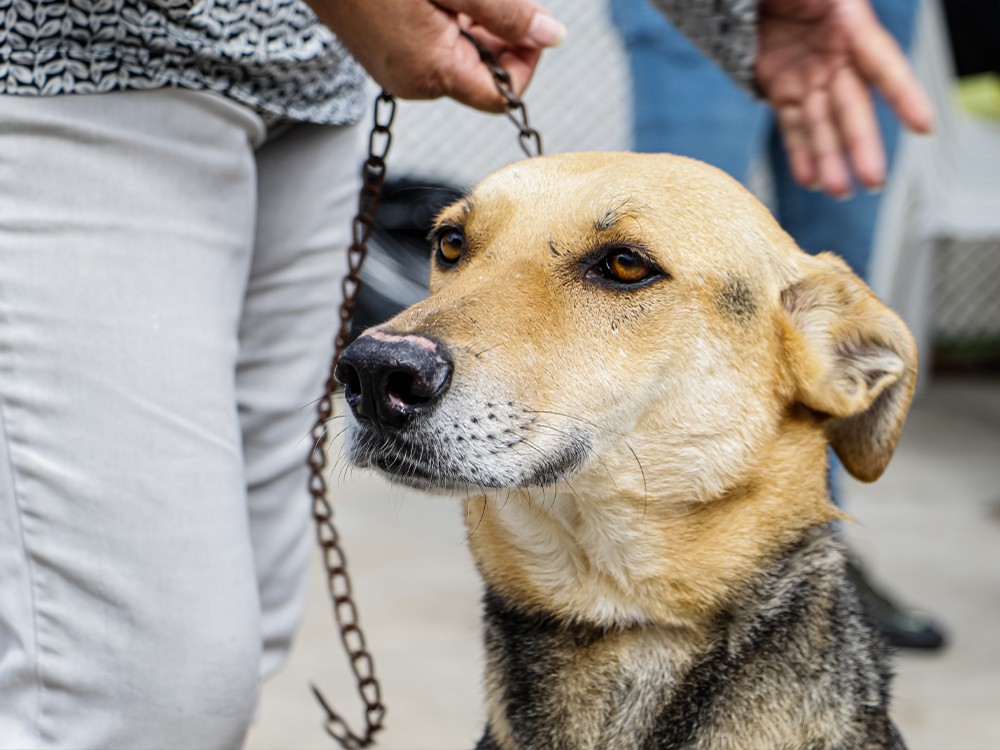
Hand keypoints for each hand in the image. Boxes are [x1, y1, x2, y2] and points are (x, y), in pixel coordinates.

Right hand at [309, 0, 565, 112]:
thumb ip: (507, 13)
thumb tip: (552, 36)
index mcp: (432, 73)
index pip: (503, 97)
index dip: (526, 60)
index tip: (527, 19)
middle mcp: (414, 84)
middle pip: (483, 78)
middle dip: (499, 38)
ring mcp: (395, 72)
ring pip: (459, 60)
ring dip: (474, 27)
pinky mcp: (384, 55)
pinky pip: (432, 50)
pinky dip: (448, 24)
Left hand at [755, 0, 932, 196]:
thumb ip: (827, 4)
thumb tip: (841, 19)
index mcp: (850, 22)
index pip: (882, 63)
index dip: (903, 95)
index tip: (924, 126)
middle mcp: (837, 55)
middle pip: (852, 106)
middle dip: (861, 144)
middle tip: (873, 179)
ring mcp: (810, 74)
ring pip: (823, 123)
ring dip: (830, 159)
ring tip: (838, 190)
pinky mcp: (784, 88)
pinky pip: (793, 125)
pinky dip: (800, 153)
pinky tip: (810, 179)